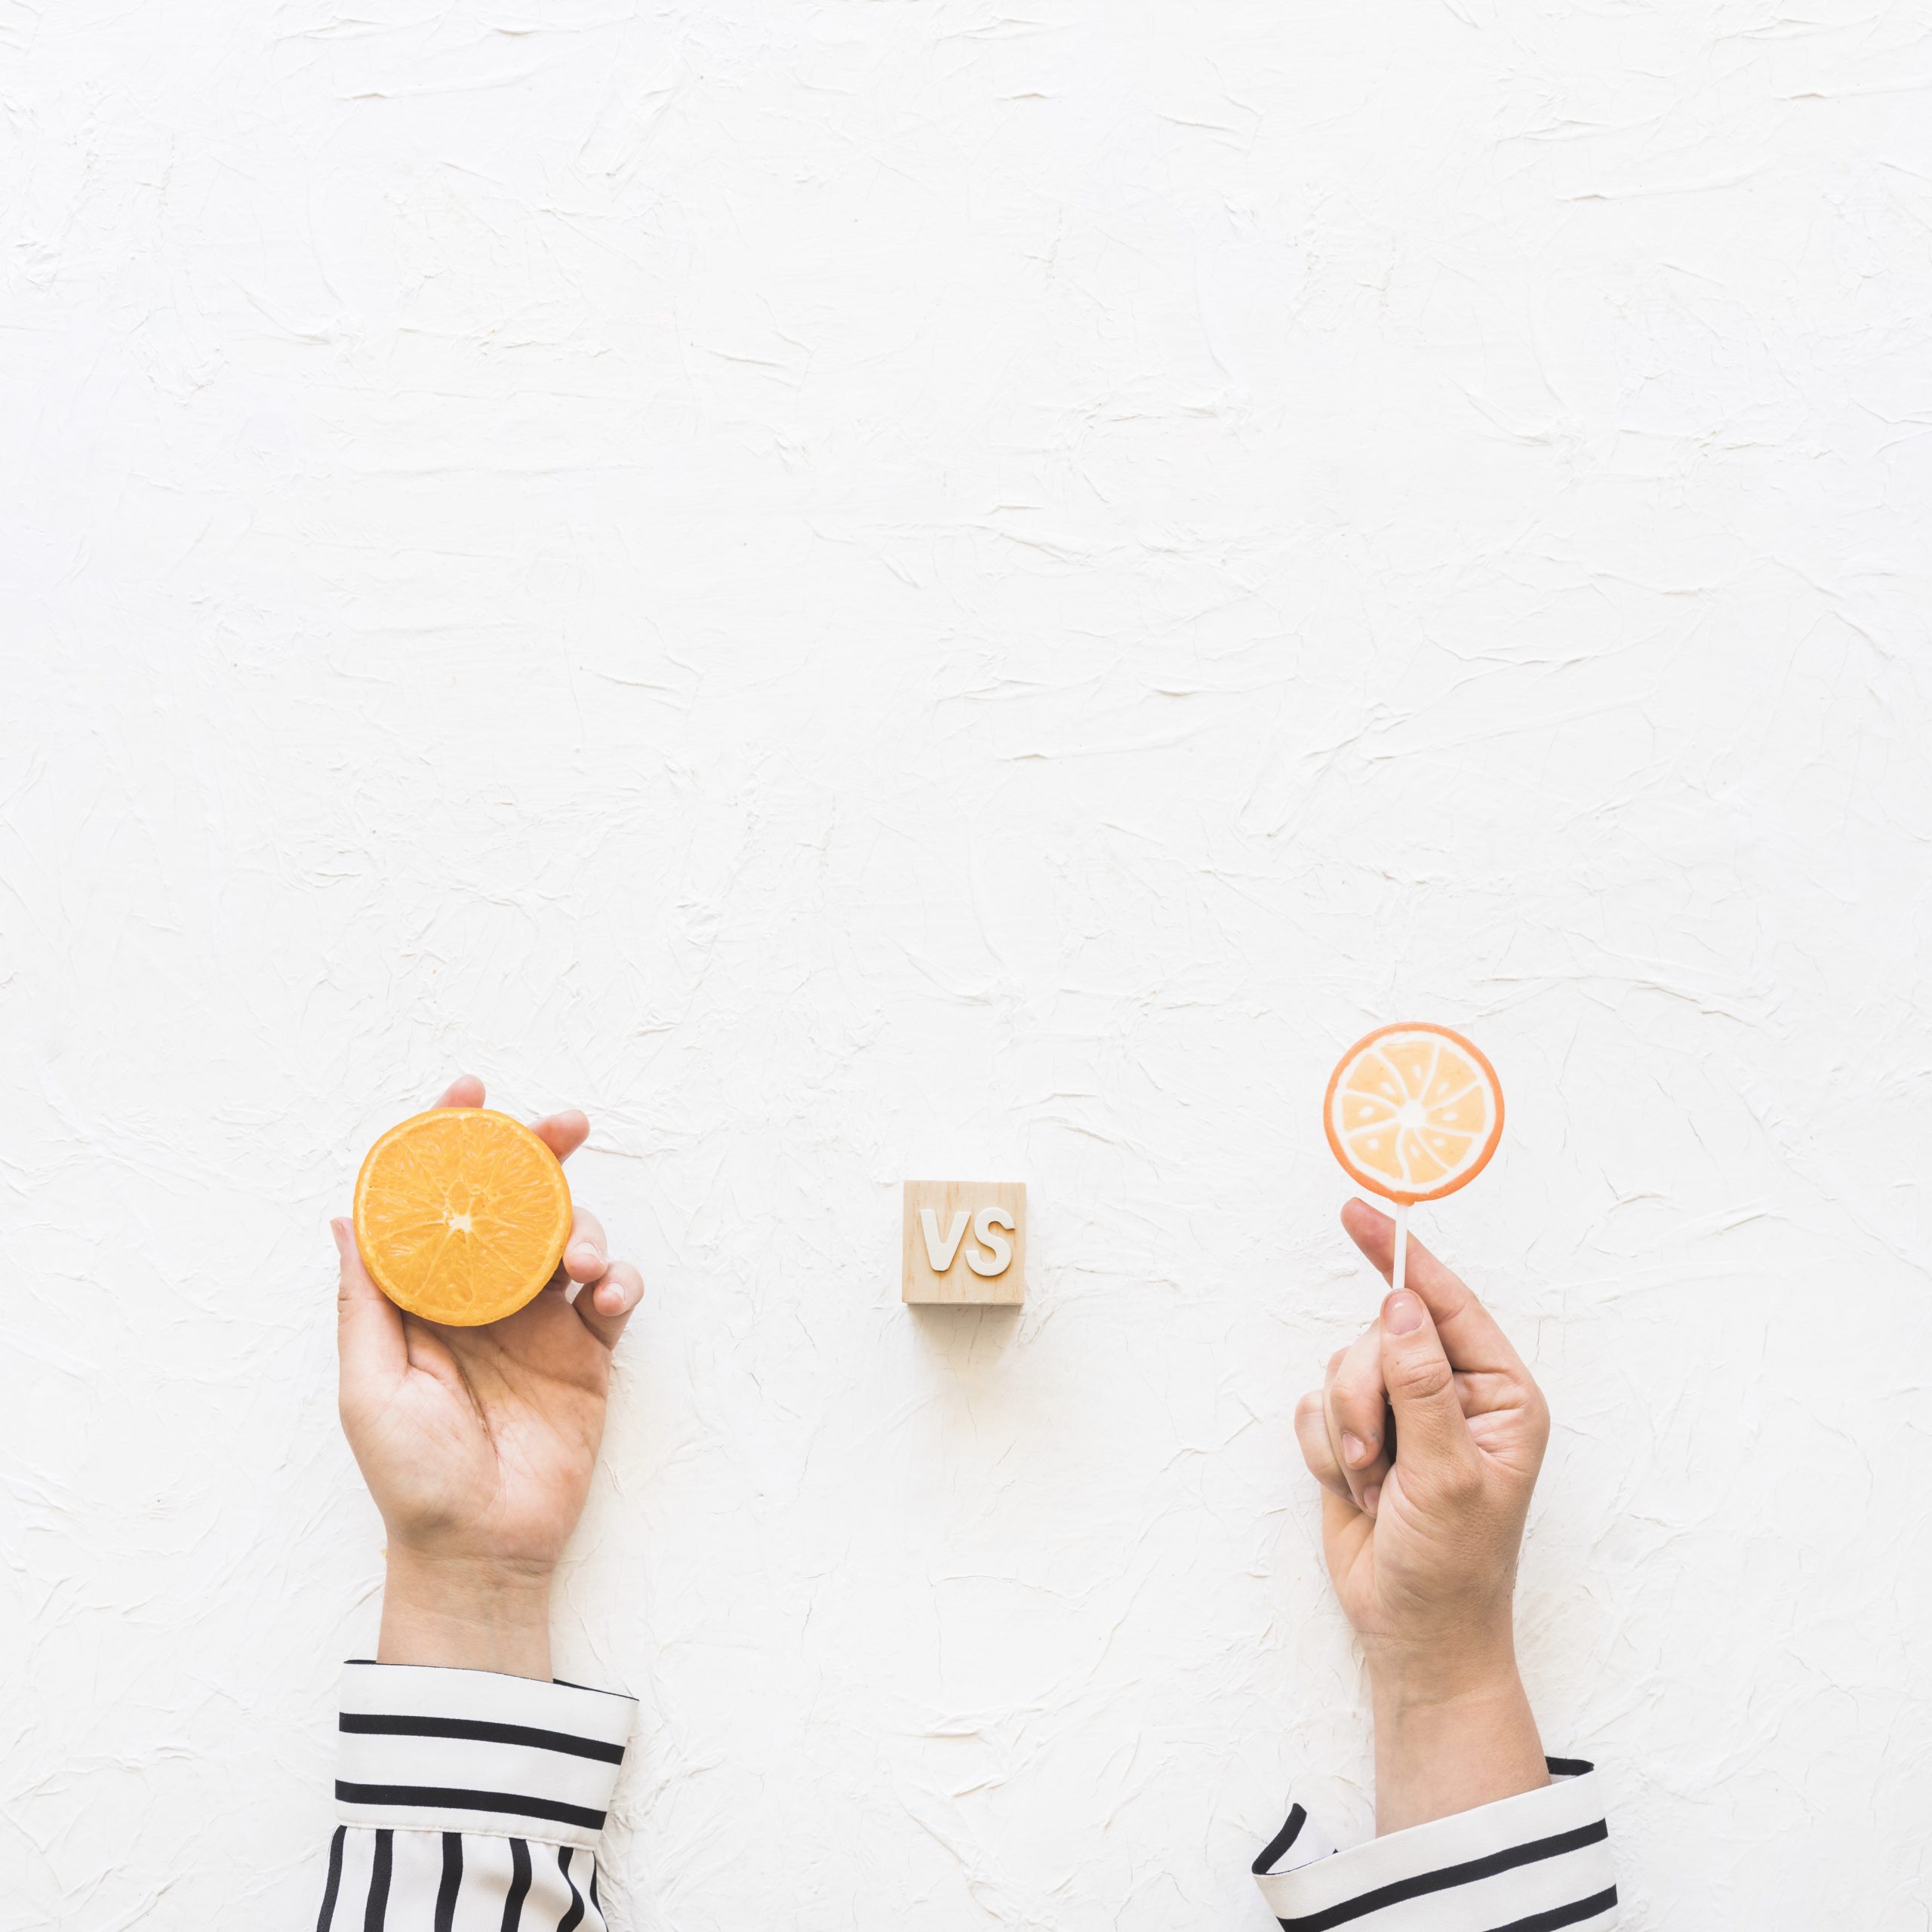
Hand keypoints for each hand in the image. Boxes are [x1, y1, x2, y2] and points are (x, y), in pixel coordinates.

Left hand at [333, 1075, 644, 1678]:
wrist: (482, 1549)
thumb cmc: (411, 1476)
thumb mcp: (370, 1385)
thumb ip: (366, 1301)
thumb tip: (345, 1215)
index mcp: (427, 1296)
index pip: (438, 1202)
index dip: (450, 1143)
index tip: (468, 1093)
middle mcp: (485, 1296)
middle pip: (517, 1202)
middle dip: (541, 1153)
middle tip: (564, 1124)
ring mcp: (541, 1320)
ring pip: (570, 1236)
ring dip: (582, 1227)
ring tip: (582, 1260)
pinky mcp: (588, 1350)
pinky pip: (614, 1294)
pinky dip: (619, 1279)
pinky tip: (608, 1291)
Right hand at [1294, 1199, 1550, 1832]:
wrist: (1412, 1633)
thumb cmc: (1453, 1565)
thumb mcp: (1448, 1473)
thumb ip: (1422, 1384)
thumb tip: (1399, 1307)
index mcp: (1498, 1394)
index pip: (1445, 1305)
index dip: (1401, 1260)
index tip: (1358, 1214)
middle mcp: (1451, 1393)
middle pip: (1378, 1338)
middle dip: (1366, 1398)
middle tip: (1376, 1457)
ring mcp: (1402, 1414)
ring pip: (1340, 1371)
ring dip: (1346, 1432)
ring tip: (1372, 1485)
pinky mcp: (1356, 1436)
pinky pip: (1313, 1406)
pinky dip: (1323, 1451)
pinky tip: (1354, 1492)